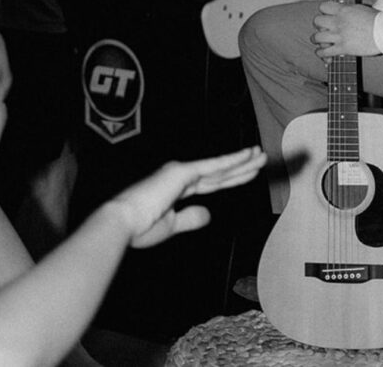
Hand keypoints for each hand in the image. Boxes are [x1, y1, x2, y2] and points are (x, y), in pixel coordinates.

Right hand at [108, 146, 265, 248]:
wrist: (122, 224)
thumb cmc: (139, 227)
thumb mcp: (171, 225)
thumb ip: (190, 218)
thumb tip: (208, 213)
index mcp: (177, 189)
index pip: (212, 183)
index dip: (231, 178)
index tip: (249, 174)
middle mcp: (180, 176)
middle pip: (220, 172)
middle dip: (242, 166)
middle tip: (261, 157)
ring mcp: (181, 172)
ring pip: (220, 167)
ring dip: (242, 160)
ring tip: (260, 154)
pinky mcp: (182, 172)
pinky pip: (213, 166)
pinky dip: (231, 160)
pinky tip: (246, 155)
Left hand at [313, 1, 379, 57]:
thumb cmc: (377, 20)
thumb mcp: (361, 8)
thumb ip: (349, 9)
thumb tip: (343, 8)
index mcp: (343, 10)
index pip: (323, 6)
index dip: (323, 11)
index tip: (327, 15)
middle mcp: (338, 22)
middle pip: (317, 21)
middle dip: (318, 25)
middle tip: (323, 29)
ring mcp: (339, 35)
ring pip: (317, 37)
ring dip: (317, 40)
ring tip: (320, 42)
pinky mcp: (343, 48)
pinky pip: (324, 52)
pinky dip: (321, 54)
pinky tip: (323, 53)